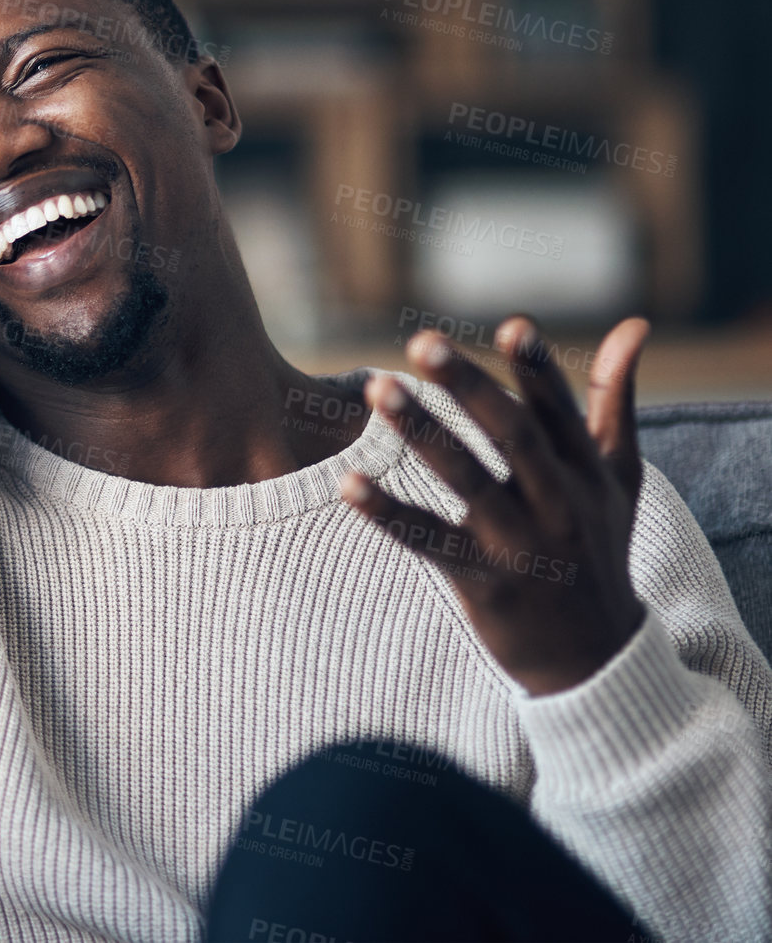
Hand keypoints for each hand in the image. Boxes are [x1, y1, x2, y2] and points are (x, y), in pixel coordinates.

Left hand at [338, 316, 651, 695]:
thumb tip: (634, 324)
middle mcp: (558, 504)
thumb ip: (615, 400)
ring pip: (467, 481)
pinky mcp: (484, 583)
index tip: (512, 325)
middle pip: (513, 436)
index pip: (560, 411)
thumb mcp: (618, 477)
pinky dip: (389, 513)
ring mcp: (520, 545)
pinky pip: (429, 542)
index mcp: (586, 472)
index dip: (537, 369)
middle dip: (469, 387)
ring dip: (422, 432)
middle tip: (423, 342)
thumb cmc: (597, 547)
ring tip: (378, 388)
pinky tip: (348, 485)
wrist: (595, 658)